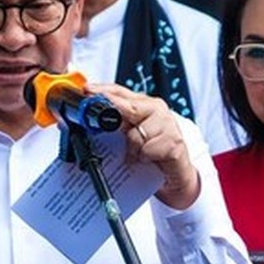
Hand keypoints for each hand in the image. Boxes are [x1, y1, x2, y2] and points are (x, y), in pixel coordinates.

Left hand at [87, 83, 200, 209]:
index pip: (120, 91)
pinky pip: (147, 149)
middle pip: (130, 107)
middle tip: (103, 122)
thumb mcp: (130, 135)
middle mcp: (156, 110)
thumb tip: (87, 120)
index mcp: (143, 104)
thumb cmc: (152, 152)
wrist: (177, 174)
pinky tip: (147, 160)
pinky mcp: (174, 142)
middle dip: (113, 112)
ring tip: (136, 154)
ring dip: (132, 148)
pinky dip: (143, 158)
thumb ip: (115, 124)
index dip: (103, 90)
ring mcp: (167, 124)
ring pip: (136, 133)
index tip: (87, 90)